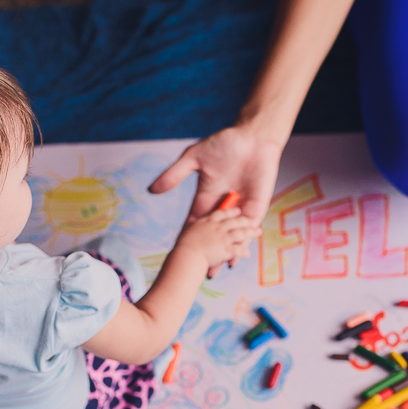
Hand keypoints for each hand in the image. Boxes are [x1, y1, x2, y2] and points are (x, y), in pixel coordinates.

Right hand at [149, 124, 284, 275]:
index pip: (195, 222)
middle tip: (193, 271)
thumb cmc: (225, 144)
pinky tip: (235, 258)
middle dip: (204, 251)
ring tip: (212, 271)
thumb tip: (152, 190)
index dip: (188, 237)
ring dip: (222, 253)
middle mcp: (223, 206)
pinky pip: (248, 230)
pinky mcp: (255, 208)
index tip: (178, 252)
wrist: (253, 138)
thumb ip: (174, 175)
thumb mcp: (193, 158)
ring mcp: (240, 209)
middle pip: (212, 234)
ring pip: (230, 236)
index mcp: (206, 197)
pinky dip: (242, 244)